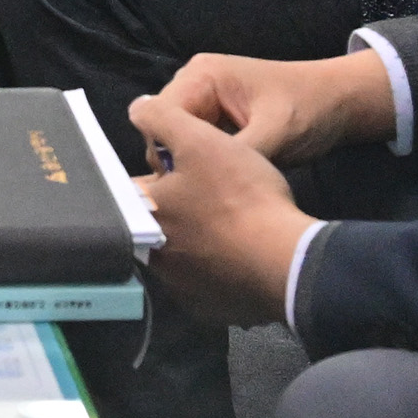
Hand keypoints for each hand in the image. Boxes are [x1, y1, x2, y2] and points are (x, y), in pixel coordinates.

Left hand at [129, 93, 315, 323]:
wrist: (287, 262)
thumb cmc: (240, 197)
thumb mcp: (200, 141)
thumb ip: (163, 119)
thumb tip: (137, 109)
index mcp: (142, 217)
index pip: (130, 189)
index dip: (155, 173)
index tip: (176, 166)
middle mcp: (151, 258)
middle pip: (156, 223)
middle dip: (176, 207)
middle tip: (209, 192)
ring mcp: (180, 288)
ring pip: (181, 253)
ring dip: (197, 237)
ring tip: (228, 220)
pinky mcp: (208, 309)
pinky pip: (207, 280)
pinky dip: (219, 266)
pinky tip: (240, 251)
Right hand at [152, 50, 399, 168]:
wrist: (341, 102)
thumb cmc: (311, 109)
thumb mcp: (274, 136)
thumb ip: (232, 154)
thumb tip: (198, 180)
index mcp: (202, 75)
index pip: (160, 116)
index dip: (168, 151)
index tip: (189, 183)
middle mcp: (194, 81)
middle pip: (163, 128)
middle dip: (178, 158)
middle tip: (204, 189)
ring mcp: (203, 98)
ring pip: (176, 138)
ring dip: (192, 161)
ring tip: (213, 186)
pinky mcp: (214, 115)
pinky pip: (194, 141)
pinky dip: (204, 160)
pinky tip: (219, 178)